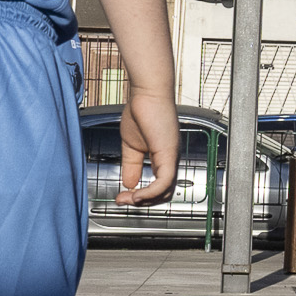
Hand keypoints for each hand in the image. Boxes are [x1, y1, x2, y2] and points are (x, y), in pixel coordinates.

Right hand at [117, 88, 181, 203]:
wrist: (147, 93)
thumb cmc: (142, 111)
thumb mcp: (131, 145)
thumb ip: (130, 165)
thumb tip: (128, 183)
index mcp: (163, 158)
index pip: (158, 186)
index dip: (141, 196)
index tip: (123, 197)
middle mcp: (171, 159)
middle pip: (164, 193)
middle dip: (142, 202)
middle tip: (123, 201)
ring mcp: (172, 157)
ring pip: (166, 190)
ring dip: (145, 200)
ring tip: (128, 200)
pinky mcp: (169, 153)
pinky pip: (164, 181)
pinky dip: (150, 192)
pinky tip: (136, 195)